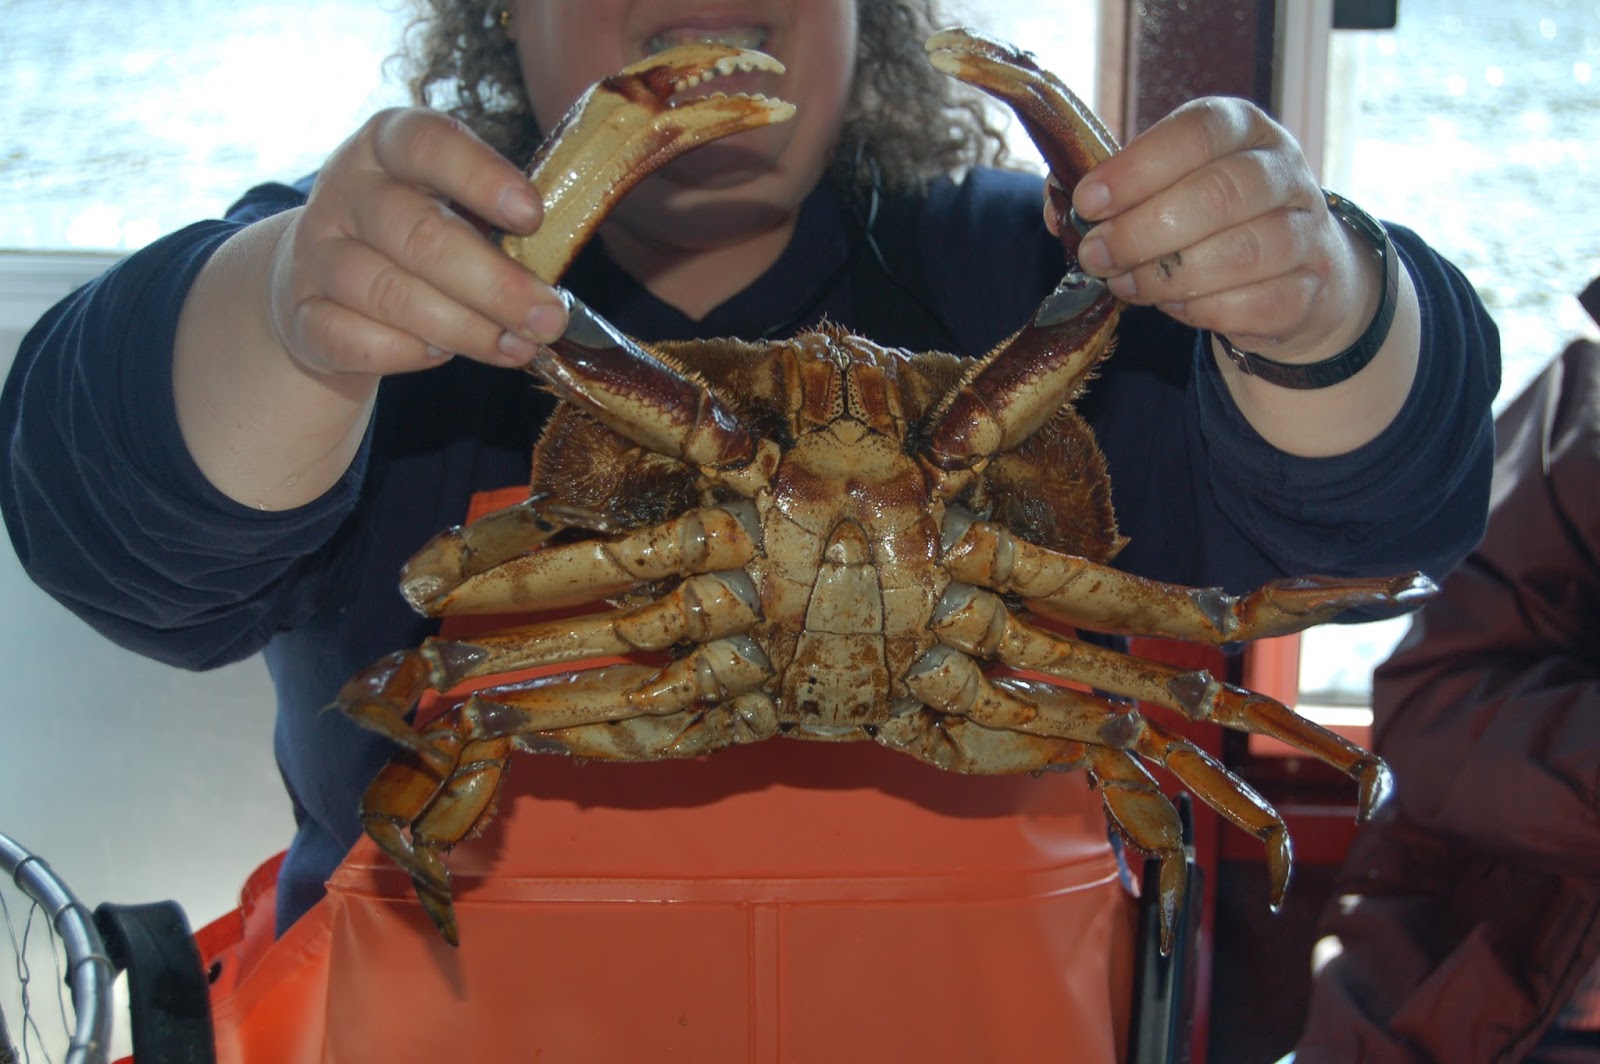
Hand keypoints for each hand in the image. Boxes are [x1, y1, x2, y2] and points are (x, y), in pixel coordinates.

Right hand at [267, 107, 568, 378]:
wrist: (320, 276)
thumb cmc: (413, 234)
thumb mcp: (448, 203)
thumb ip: (494, 222)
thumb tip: (555, 272)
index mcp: (386, 145)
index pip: (427, 144)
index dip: (481, 177)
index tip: (533, 215)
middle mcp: (344, 191)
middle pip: (419, 236)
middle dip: (496, 285)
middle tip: (549, 318)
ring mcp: (315, 254)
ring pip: (390, 294)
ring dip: (465, 329)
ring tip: (518, 347)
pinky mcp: (302, 314)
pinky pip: (353, 339)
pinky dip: (406, 352)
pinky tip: (442, 355)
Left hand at [1055, 97, 1381, 365]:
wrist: (1292, 270)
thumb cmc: (1208, 218)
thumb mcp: (1165, 186)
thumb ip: (1112, 191)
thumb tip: (1061, 213)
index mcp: (1242, 128)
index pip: (1197, 132)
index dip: (1138, 167)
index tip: (1089, 201)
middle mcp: (1283, 171)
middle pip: (1217, 195)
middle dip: (1140, 231)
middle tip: (1096, 256)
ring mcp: (1306, 231)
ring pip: (1238, 253)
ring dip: (1165, 276)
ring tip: (1124, 283)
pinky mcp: (1309, 289)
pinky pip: (1252, 304)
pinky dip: (1200, 310)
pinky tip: (1172, 304)